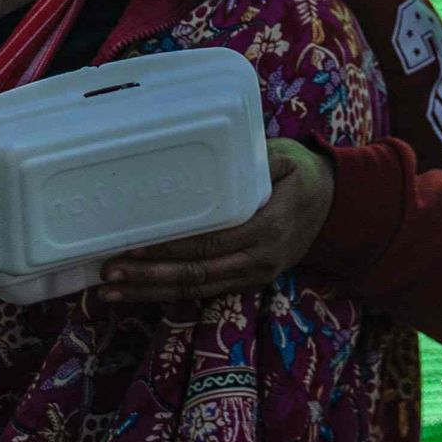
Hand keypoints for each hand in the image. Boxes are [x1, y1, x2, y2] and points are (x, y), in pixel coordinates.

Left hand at [93, 139, 335, 311]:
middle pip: (197, 274)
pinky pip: (204, 290)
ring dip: (151, 292)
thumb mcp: (283, 156)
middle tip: (108, 275)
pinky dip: (168, 291)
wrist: (333, 205)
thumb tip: (211, 149)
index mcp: (268, 229)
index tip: (133, 248)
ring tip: (110, 291)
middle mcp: (259, 260)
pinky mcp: (246, 281)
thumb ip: (252, 158)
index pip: (210, 244)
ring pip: (197, 289)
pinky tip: (137, 290)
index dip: (170, 249)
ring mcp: (254, 276)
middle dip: (149, 277)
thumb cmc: (300, 173)